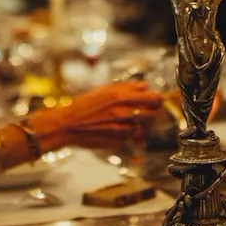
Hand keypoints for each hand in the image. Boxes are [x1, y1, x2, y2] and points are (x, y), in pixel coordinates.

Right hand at [30, 81, 161, 149]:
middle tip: (146, 111)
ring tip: (134, 120)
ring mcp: (122, 128)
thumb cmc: (83, 106)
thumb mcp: (104, 90)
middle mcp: (123, 112)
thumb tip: (144, 86)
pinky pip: (134, 136)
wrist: (68, 125)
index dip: (157, 99)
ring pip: (145, 126)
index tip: (154, 100)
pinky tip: (125, 128)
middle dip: (152, 112)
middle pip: (153, 114)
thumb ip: (126, 87)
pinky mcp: (119, 140)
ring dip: (143, 124)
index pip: (153, 98)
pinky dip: (133, 133)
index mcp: (120, 96)